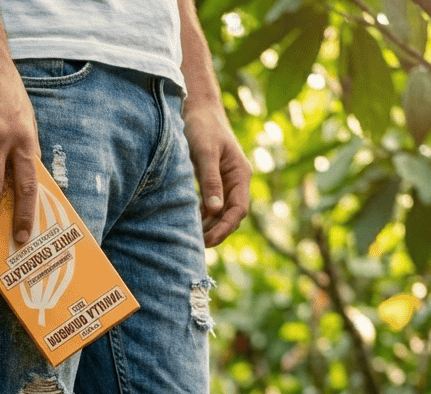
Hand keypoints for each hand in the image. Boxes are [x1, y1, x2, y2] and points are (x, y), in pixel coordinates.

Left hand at [182, 100, 251, 247]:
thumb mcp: (205, 152)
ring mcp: (225, 183)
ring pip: (221, 214)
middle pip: (231, 216)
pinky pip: (211, 207)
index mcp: (240, 174)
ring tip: (192, 240)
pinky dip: (203, 218)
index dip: (225, 228)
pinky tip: (190, 226)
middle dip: (217, 232)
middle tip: (196, 247)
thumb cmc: (202, 126)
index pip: (239, 210)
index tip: (208, 241)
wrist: (197, 108)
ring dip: (209, 228)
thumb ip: (210, 180)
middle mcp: (236, 181)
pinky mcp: (213, 182)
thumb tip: (215, 209)